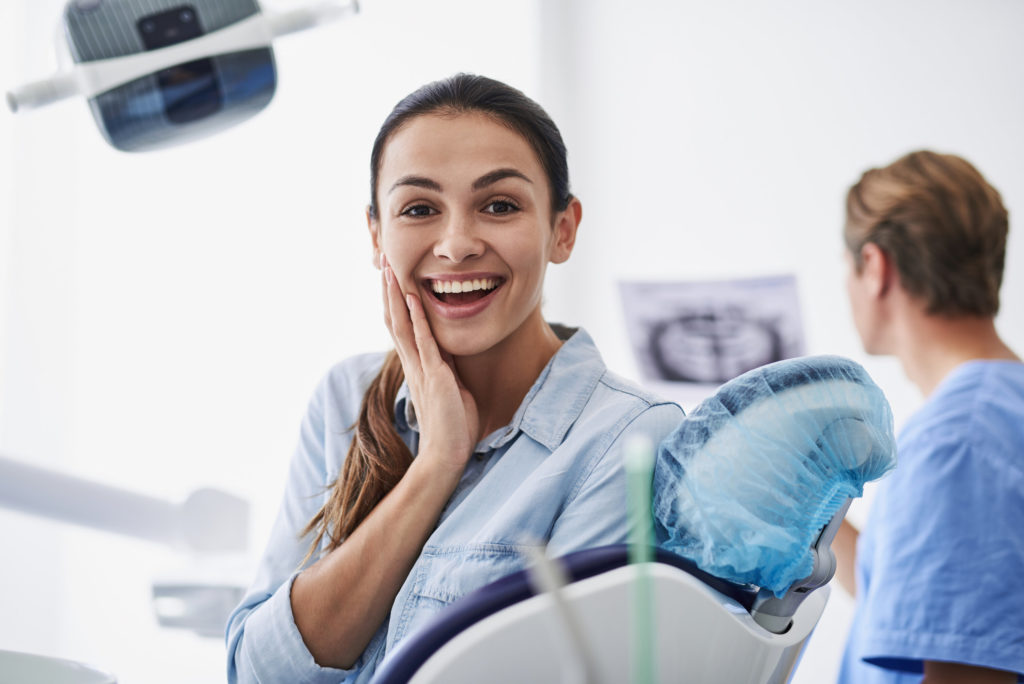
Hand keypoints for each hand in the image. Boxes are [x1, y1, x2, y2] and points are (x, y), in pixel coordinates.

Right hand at [381, 256, 478, 472]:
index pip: (401, 327)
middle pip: (394, 320)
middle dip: (389, 291)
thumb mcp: (451, 388)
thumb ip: (446, 369)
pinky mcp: (435, 376)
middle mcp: (414, 364)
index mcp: (417, 366)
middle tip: (383, 262)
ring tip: (390, 271)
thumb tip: (449, 354)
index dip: (394, 301)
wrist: (447, 455)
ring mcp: (422, 369)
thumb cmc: (453, 427)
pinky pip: (424, 342)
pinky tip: (413, 298)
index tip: (392, 277)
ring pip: (402, 326)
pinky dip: (417, 319)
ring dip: (396, 297)